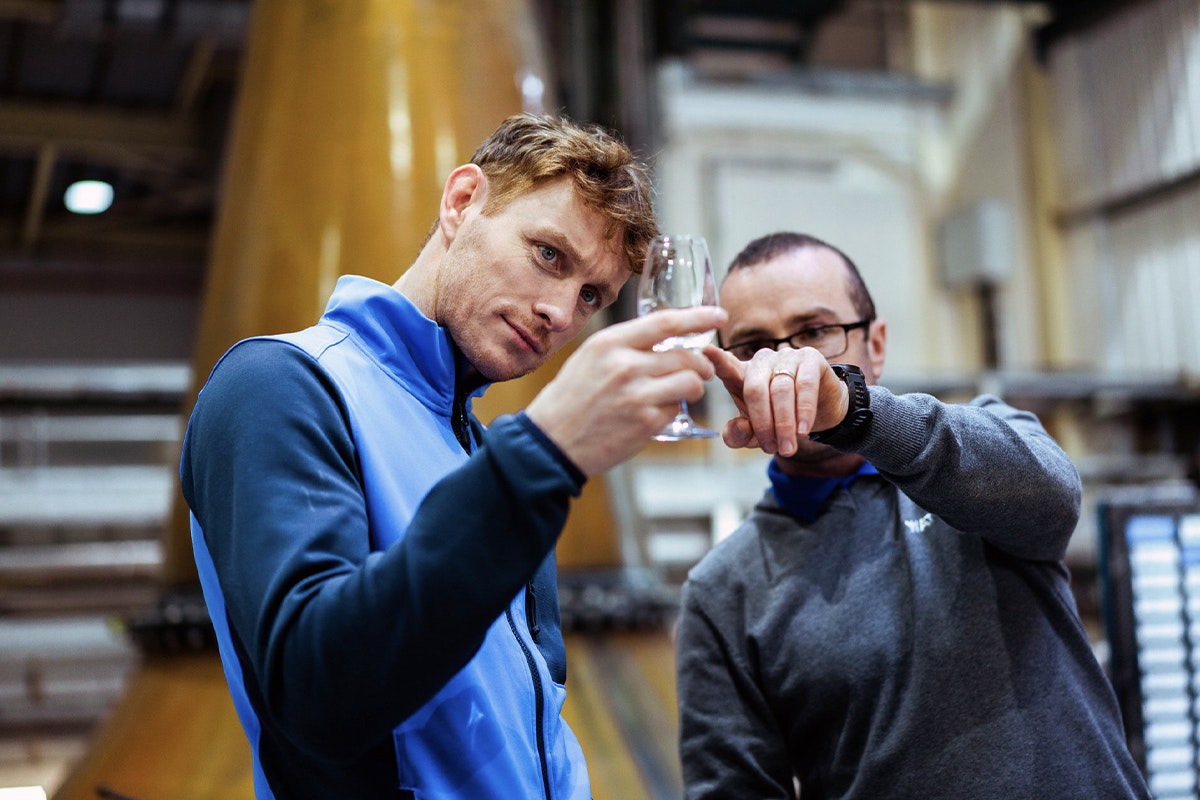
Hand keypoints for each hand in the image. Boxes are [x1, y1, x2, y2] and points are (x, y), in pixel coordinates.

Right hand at [527, 306, 727, 474]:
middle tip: (700, 370)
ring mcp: (637, 395)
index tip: (719, 315)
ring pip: (691, 382)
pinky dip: (674, 409)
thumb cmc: (569, 400)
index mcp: (610, 343)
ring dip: (693, 387)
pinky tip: (657, 412)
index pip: (666, 322)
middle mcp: (625, 365)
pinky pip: (678, 408)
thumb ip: (625, 346)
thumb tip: (664, 339)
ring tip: (680, 391)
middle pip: (686, 356)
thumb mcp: (589, 358)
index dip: (699, 317)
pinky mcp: (645, 423)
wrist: (550, 442)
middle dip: (701, 364)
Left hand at [705, 345, 848, 455]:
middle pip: (755, 389)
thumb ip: (740, 434)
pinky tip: (803, 430)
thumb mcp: (756, 432)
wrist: (821, 410)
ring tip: (788, 448)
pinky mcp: (810, 358)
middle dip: (763, 423)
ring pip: (781, 390)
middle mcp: (761, 361)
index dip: (716, 360)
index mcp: (741, 374)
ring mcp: (785, 356)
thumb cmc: (779, 418)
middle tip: (771, 449)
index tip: (705, 351)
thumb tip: (738, 428)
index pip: (725, 367)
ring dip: (784, 424)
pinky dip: (804, 410)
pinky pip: (805, 385)